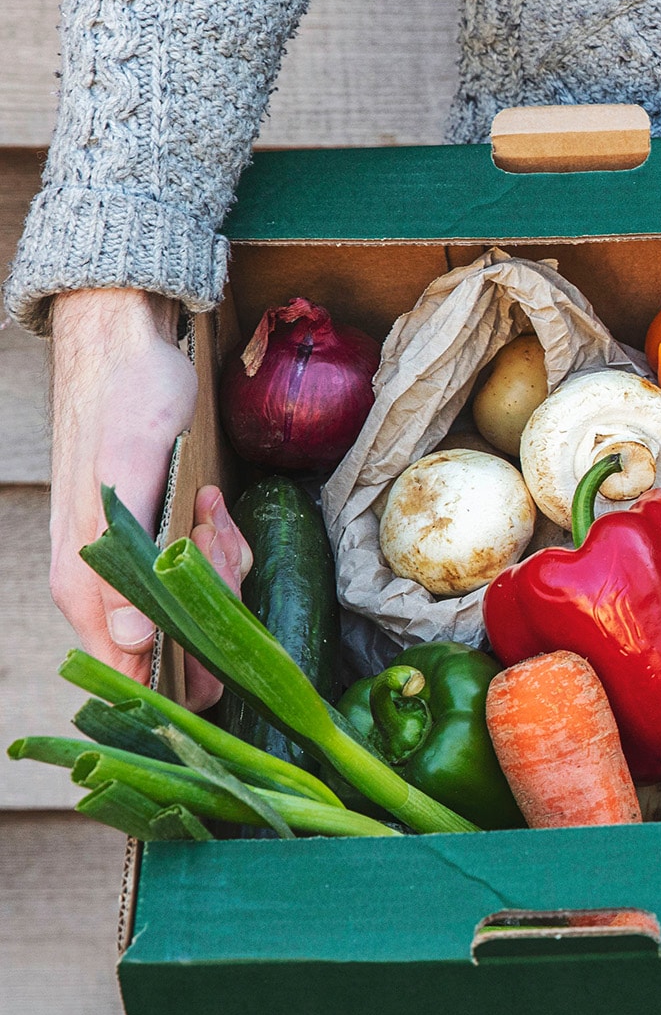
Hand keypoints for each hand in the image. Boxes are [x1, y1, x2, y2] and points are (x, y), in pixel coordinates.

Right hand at [48, 289, 250, 708]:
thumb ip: (129, 551)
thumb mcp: (132, 462)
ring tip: (208, 506)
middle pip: (179, 638)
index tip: (216, 591)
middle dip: (216, 592)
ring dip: (220, 558)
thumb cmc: (127, 393)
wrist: (126, 343)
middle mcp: (101, 588)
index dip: (193, 652)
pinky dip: (218, 540)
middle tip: (214, 529)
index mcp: (86, 586)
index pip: (140, 671)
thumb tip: (135, 639)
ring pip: (195, 601)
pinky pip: (199, 567)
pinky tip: (210, 501)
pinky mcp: (154, 540)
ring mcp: (129, 564)